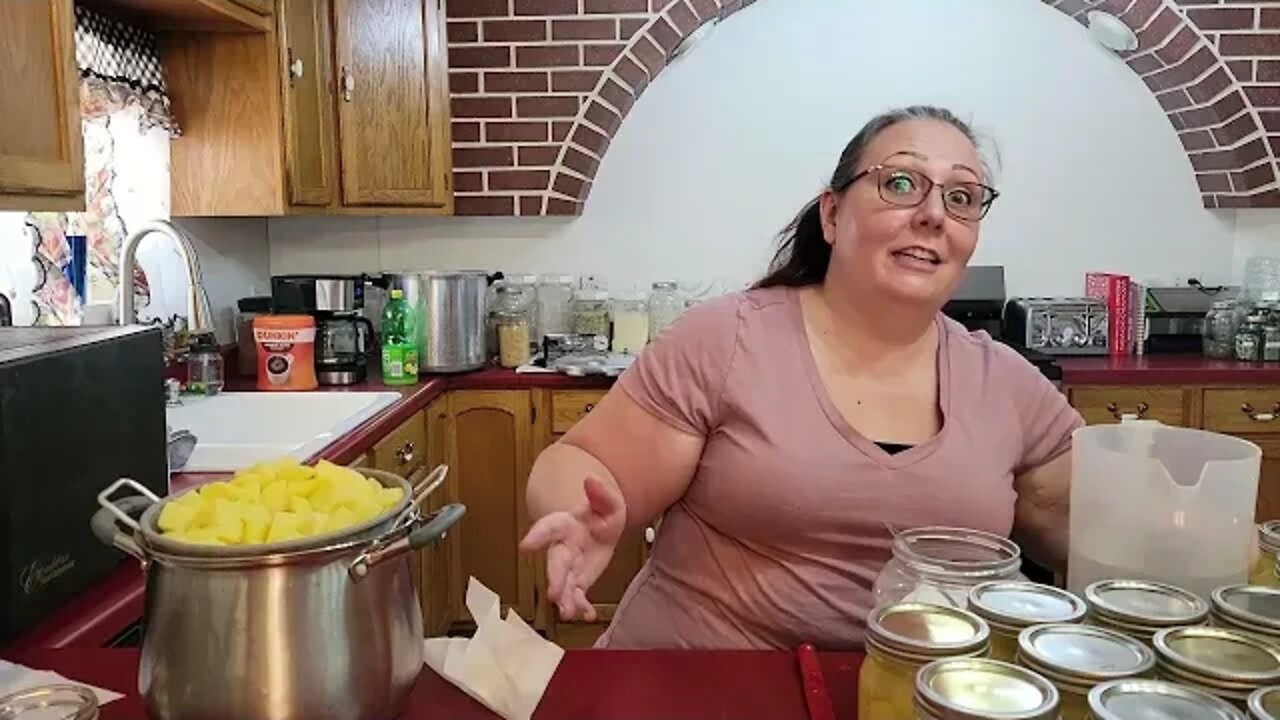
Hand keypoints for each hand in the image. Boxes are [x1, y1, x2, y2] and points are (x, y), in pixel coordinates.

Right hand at [519, 476, 625, 621]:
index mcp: (566, 523)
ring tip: (568, 612)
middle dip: (554, 578)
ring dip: (565, 599)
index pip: (549, 527)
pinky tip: (587, 615)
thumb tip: (591, 480)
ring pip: (564, 583)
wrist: (605, 526)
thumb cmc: (601, 511)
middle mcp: (563, 546)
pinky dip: (581, 606)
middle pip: (556, 562)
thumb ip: (600, 493)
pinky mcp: (579, 579)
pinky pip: (578, 595)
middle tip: (553, 593)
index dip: (537, 536)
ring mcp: (570, 565)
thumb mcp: (608, 500)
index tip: (526, 546)